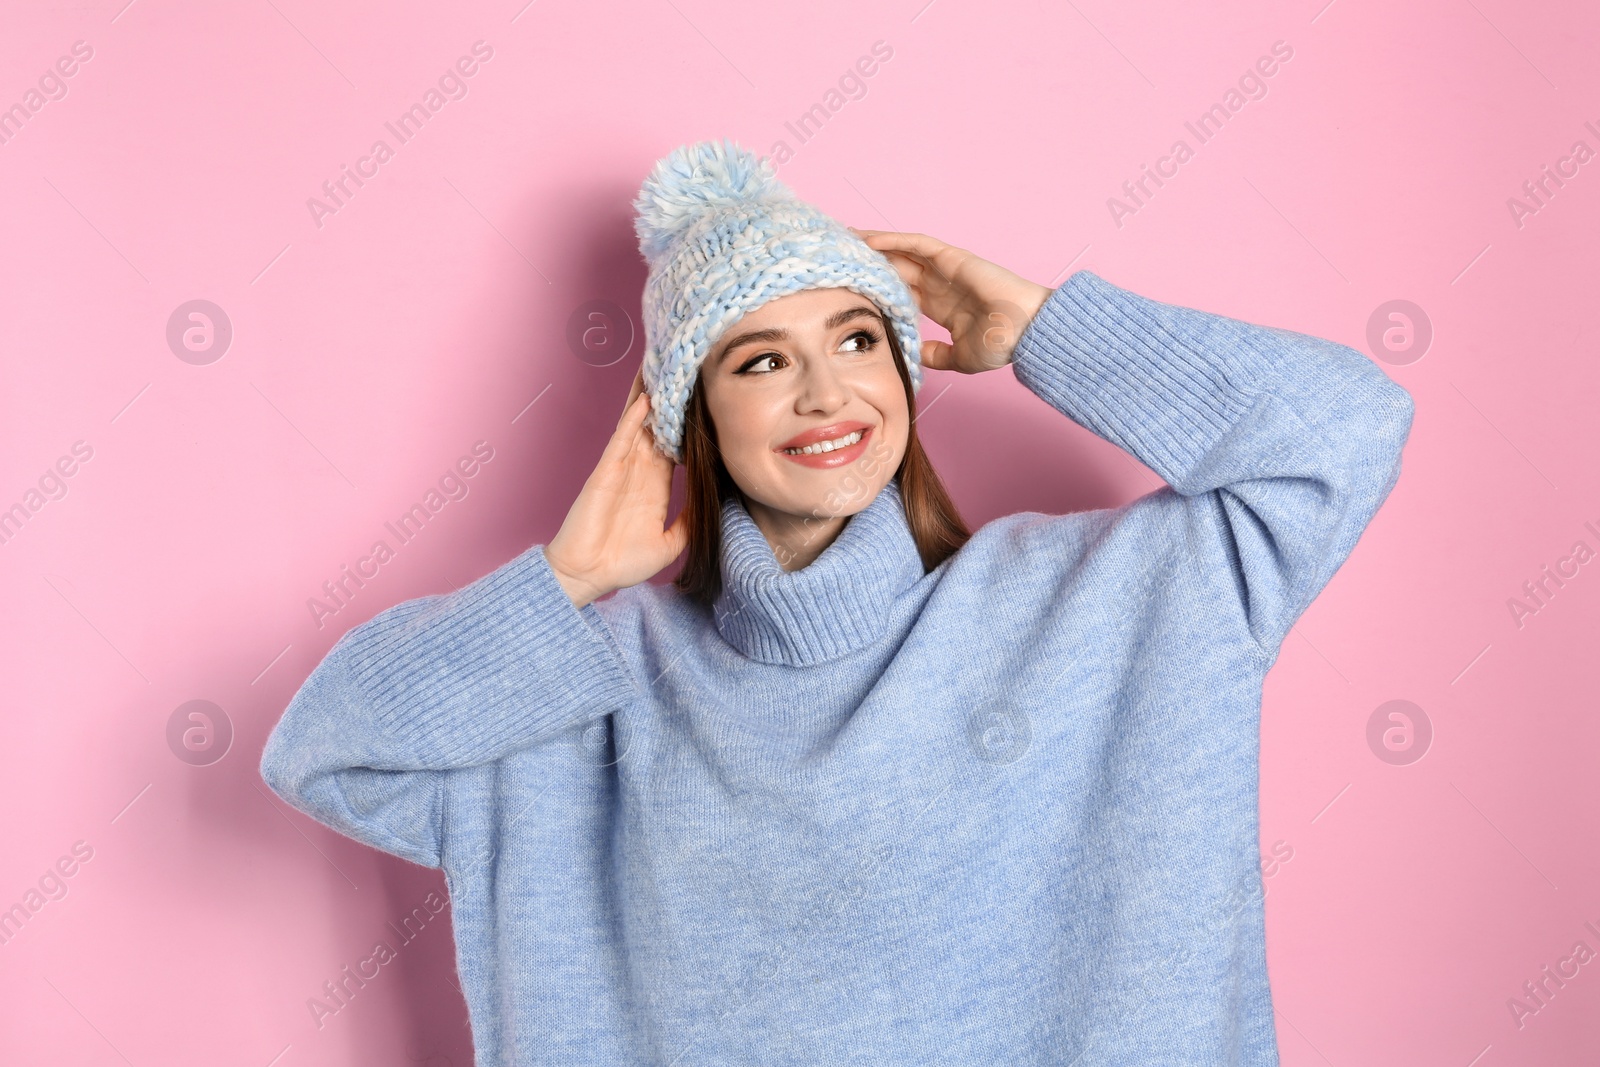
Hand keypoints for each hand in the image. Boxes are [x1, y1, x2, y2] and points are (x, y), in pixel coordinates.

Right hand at [545, 368, 686, 608]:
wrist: (588, 576)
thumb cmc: (622, 563)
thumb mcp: (669, 544)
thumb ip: (690, 522)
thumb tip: (714, 505)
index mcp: (654, 487)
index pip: (674, 447)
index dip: (686, 425)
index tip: (701, 402)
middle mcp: (638, 472)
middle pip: (656, 426)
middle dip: (667, 399)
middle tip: (680, 367)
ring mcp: (620, 470)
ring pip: (637, 425)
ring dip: (647, 397)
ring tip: (659, 367)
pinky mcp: (605, 474)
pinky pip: (621, 441)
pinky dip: (632, 421)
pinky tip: (644, 401)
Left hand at [851, 229, 1050, 373]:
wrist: (1026, 332)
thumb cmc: (1001, 345)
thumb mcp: (958, 357)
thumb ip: (935, 354)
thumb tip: (913, 354)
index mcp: (940, 306)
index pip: (900, 292)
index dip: (876, 287)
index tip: (849, 287)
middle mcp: (939, 284)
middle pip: (895, 268)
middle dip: (868, 262)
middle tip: (837, 256)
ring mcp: (945, 269)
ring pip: (902, 251)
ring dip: (874, 245)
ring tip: (845, 239)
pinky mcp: (953, 257)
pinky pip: (917, 244)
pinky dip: (893, 240)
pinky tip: (869, 239)